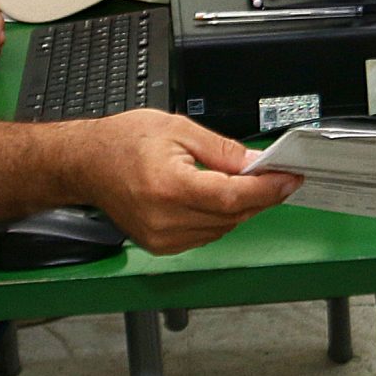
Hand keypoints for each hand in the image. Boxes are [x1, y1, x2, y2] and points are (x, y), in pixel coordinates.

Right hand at [75, 111, 300, 254]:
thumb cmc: (123, 142)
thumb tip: (256, 164)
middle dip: (259, 196)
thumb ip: (222, 150)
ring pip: (223, 228)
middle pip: (232, 215)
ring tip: (244, 184)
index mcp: (169, 186)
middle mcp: (165, 218)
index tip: (289, 178)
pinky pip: (206, 235)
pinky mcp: (160, 246)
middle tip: (275, 175)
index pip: (233, 197)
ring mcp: (162, 237)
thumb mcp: (178, 129)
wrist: (86, 164)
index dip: (267, 189)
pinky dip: (219, 218)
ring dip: (240, 208)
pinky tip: (217, 199)